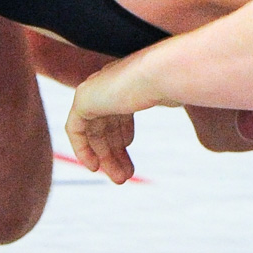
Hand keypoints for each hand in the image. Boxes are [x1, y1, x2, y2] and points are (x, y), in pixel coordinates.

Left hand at [65, 58, 160, 183]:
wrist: (159, 73)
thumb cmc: (172, 82)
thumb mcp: (172, 92)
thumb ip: (169, 96)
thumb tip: (177, 101)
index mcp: (126, 80)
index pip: (118, 111)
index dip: (123, 133)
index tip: (129, 149)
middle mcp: (107, 83)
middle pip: (105, 125)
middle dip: (115, 152)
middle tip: (126, 175)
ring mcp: (94, 89)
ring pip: (93, 132)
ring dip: (105, 157)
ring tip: (121, 179)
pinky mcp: (83, 99)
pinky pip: (75, 129)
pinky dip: (82, 149)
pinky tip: (94, 167)